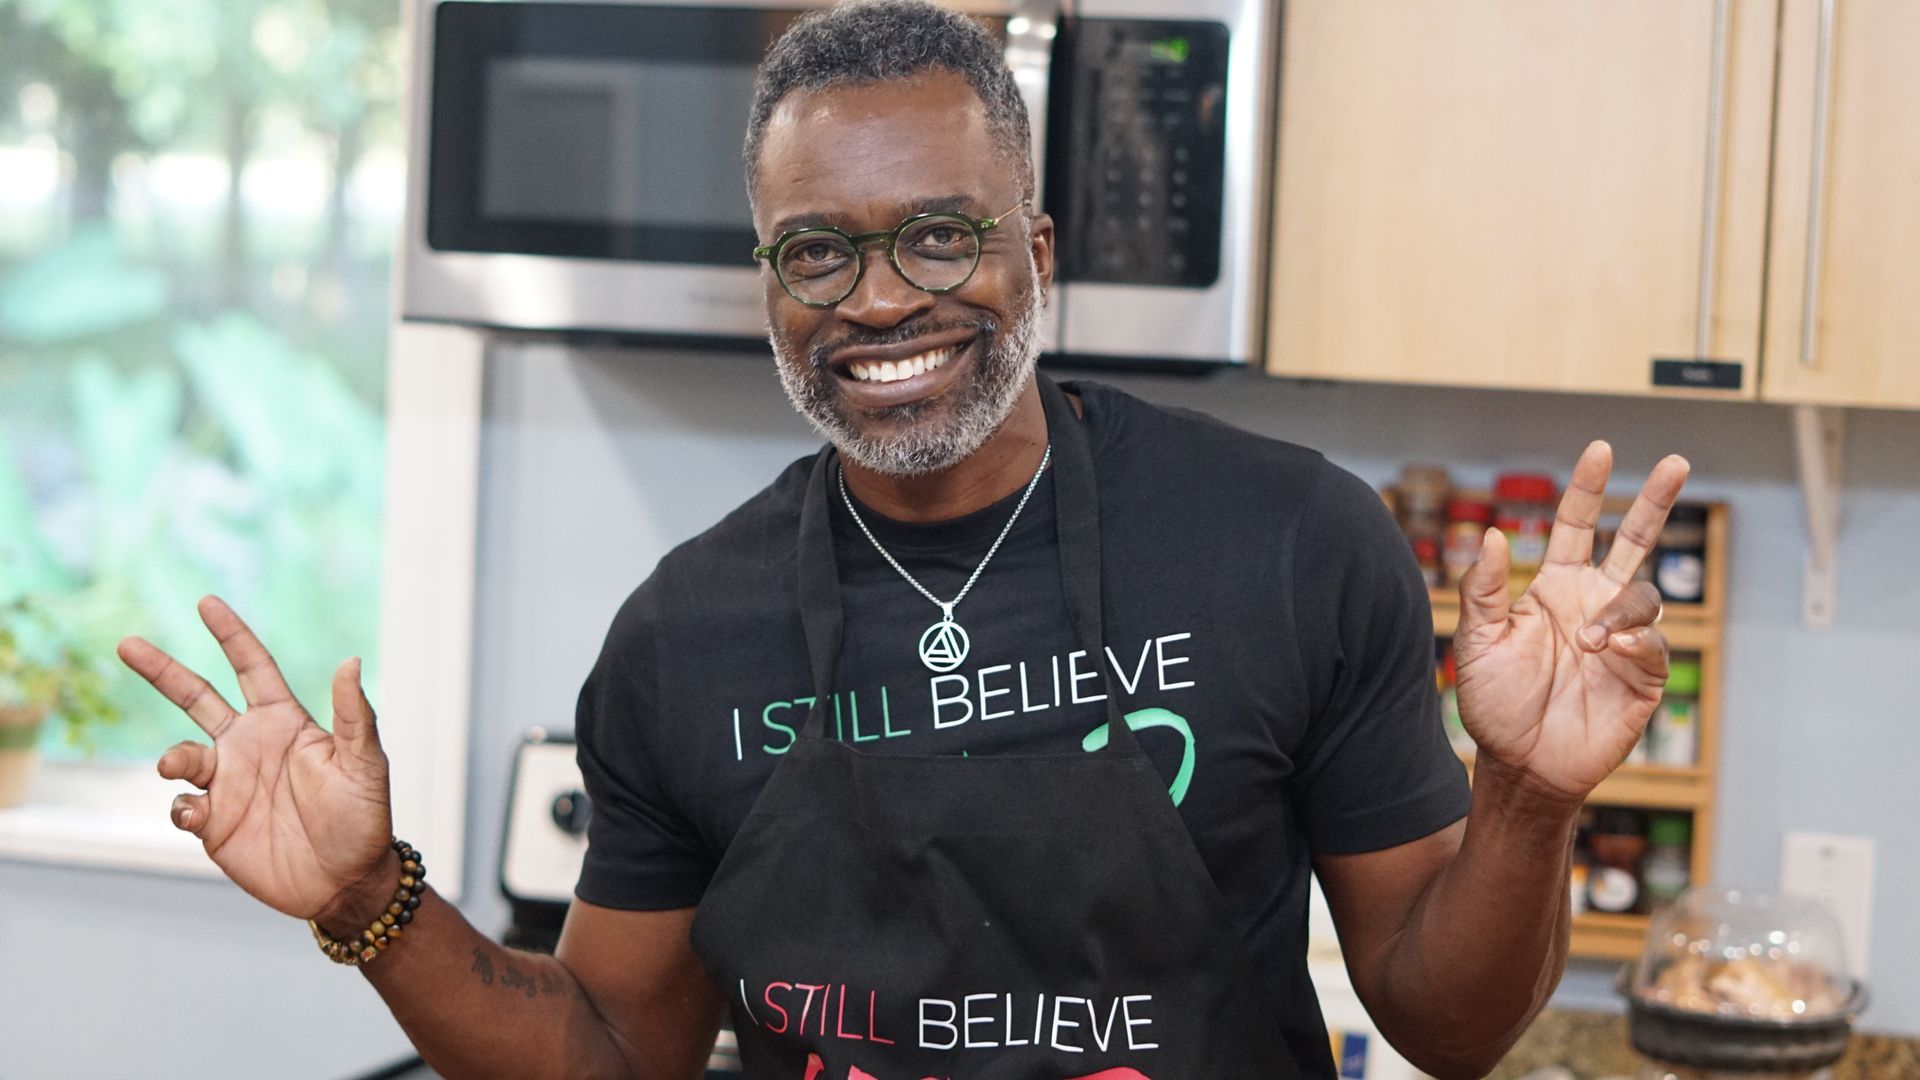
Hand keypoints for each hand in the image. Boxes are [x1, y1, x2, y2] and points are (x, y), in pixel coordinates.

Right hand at [118, 597, 395, 928]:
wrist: (346, 882)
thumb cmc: (364, 818)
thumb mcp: (365, 764)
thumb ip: (354, 715)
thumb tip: (350, 660)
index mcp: (284, 723)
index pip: (251, 668)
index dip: (231, 635)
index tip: (207, 603)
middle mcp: (250, 746)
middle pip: (197, 698)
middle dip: (162, 670)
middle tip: (127, 644)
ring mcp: (228, 784)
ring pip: (180, 755)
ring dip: (172, 756)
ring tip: (175, 765)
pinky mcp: (214, 824)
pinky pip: (182, 806)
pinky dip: (182, 807)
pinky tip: (201, 817)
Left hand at [1453, 442, 1690, 806]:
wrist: (1522, 764)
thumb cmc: (1495, 702)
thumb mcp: (1476, 643)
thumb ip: (1482, 590)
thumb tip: (1492, 534)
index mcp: (1555, 587)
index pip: (1576, 526)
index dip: (1587, 489)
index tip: (1600, 450)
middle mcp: (1594, 604)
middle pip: (1634, 542)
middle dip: (1655, 501)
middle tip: (1676, 462)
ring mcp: (1622, 639)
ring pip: (1646, 597)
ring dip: (1621, 611)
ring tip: (1590, 641)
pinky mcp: (1642, 676)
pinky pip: (1654, 645)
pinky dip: (1635, 643)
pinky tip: (1608, 654)